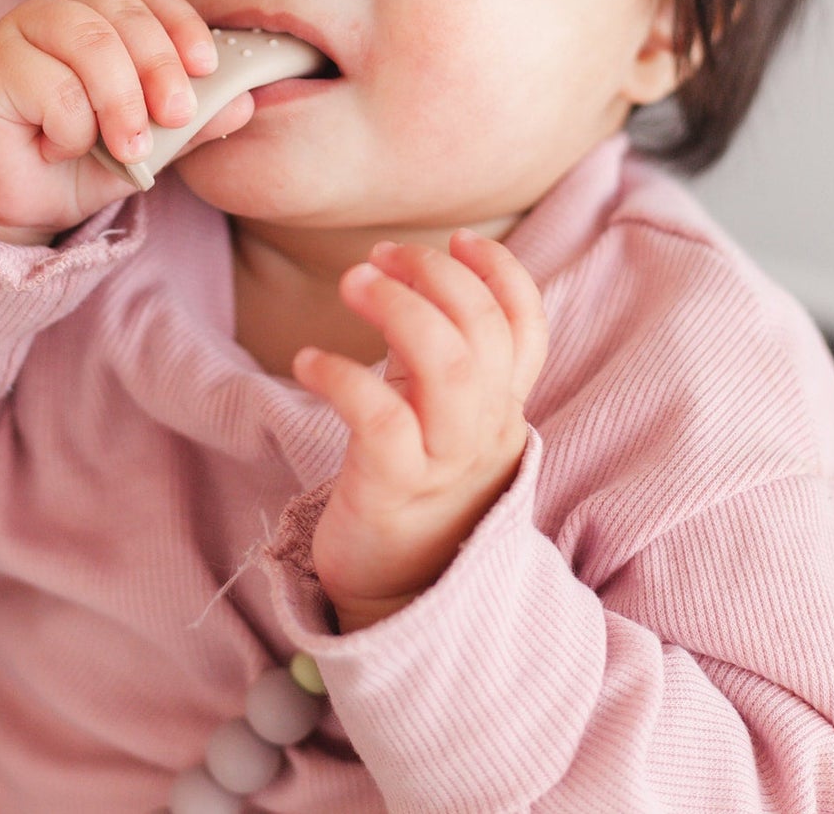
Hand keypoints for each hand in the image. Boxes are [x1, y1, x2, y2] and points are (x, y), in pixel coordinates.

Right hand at [0, 0, 251, 242]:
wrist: (11, 204)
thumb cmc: (78, 163)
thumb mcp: (148, 146)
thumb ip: (192, 124)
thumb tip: (244, 103)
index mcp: (101, 18)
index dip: (182, 27)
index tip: (207, 67)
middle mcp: (60, 12)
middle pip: (122, 16)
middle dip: (160, 67)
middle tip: (177, 117)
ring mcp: (19, 32)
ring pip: (90, 44)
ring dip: (121, 101)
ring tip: (130, 149)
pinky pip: (51, 86)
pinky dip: (70, 127)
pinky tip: (57, 147)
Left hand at [292, 231, 546, 632]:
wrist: (401, 595)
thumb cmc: (412, 486)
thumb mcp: (439, 413)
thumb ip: (438, 352)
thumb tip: (407, 276)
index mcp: (500, 405)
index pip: (526, 328)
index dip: (501, 274)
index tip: (458, 238)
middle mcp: (483, 429)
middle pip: (484, 336)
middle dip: (437, 277)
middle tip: (382, 255)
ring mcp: (442, 462)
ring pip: (449, 370)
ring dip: (401, 310)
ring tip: (352, 282)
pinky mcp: (392, 490)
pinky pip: (381, 423)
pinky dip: (345, 378)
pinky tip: (307, 360)